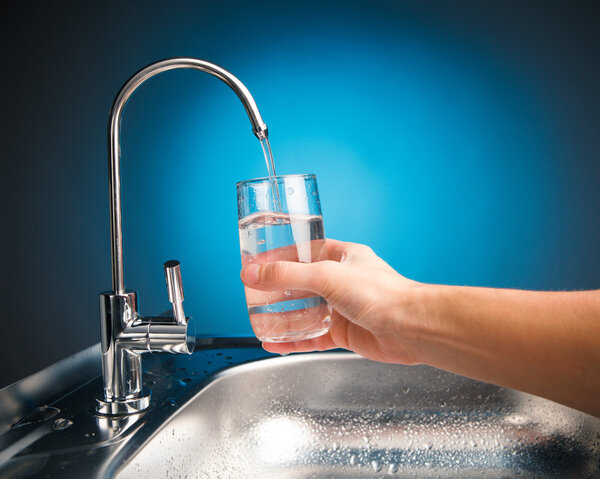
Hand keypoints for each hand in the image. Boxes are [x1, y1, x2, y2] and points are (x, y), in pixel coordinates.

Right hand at [240, 239, 424, 362]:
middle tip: (253, 295)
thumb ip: (288, 274)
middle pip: (301, 285)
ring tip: (259, 321)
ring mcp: (342, 308)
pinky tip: (276, 344)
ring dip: (282, 318)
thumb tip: (254, 273)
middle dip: (277, 291)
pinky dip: (294, 341)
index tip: (257, 264)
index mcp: (342, 257)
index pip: (304, 252)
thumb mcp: (326, 276)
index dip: (279, 257)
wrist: (410, 328)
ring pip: (305, 313)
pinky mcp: (344, 333)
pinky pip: (312, 337)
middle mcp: (342, 281)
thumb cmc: (382, 294)